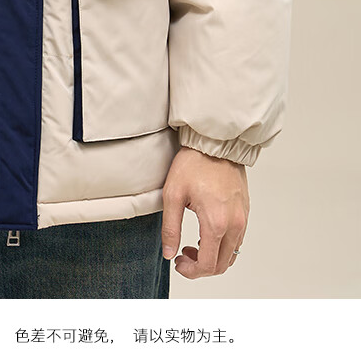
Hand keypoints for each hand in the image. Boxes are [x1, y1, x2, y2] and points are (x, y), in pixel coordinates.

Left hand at [161, 146, 249, 278]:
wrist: (215, 142)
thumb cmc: (193, 163)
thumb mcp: (173, 195)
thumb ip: (170, 228)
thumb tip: (169, 253)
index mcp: (216, 222)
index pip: (208, 264)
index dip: (191, 271)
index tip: (178, 262)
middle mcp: (234, 224)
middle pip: (222, 265)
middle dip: (201, 268)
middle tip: (183, 255)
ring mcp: (242, 218)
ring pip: (231, 254)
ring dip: (213, 258)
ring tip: (193, 245)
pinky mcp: (245, 211)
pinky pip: (237, 240)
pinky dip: (222, 246)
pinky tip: (206, 233)